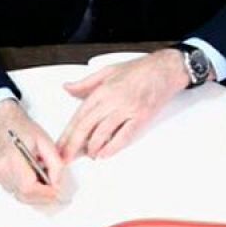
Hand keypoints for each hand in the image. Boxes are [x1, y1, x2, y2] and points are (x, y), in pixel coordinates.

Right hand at [0, 99, 64, 204]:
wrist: (2, 122)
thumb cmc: (21, 128)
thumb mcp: (45, 141)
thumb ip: (54, 163)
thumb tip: (58, 183)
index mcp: (12, 159)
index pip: (28, 187)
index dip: (45, 193)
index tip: (57, 191)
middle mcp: (2, 170)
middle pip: (24, 196)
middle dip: (43, 197)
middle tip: (56, 191)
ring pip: (20, 197)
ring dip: (36, 196)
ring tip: (47, 184)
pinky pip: (16, 192)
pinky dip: (29, 192)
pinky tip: (37, 182)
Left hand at [57, 50, 187, 159]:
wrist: (165, 69)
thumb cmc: (139, 69)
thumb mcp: (108, 71)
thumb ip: (85, 83)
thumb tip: (67, 88)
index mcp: (102, 90)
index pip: (79, 115)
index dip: (67, 133)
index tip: (60, 144)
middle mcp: (113, 100)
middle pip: (86, 126)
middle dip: (73, 145)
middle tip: (66, 157)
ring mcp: (127, 109)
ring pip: (103, 133)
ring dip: (92, 148)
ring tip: (88, 155)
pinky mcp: (141, 117)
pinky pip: (124, 136)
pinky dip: (112, 147)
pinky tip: (104, 153)